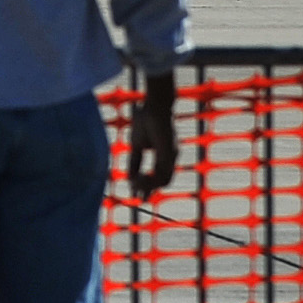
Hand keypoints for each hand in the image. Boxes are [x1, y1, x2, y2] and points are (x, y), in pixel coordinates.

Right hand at [127, 80, 178, 196]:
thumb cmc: (145, 120)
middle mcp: (171, 157)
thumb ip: (135, 162)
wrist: (153, 105)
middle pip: (164, 181)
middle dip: (149, 190)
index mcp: (165, 155)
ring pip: (165, 180)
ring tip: (134, 185)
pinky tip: (138, 179)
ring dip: (149, 186)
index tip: (139, 196)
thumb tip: (130, 177)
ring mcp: (172, 155)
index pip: (160, 176)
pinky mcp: (169, 151)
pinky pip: (162, 172)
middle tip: (137, 197)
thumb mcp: (136, 145)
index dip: (149, 187)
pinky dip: (151, 179)